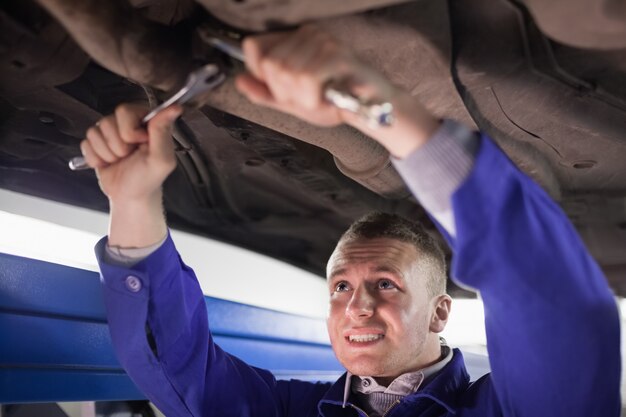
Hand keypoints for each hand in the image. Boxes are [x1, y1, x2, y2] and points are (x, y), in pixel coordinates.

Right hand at [80, 103, 181, 202]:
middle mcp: (128, 123)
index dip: (129, 131)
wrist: (130, 197)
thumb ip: (163, 132)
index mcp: (146, 122)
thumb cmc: (148, 179)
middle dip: (118, 144)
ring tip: (121, 160)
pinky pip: (86, 143)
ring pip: (95, 131)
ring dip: (108, 153)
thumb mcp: (161, 159)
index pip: (125, 111)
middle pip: (107, 121)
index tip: (140, 144)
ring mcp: (110, 132)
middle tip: (130, 155)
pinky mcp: (96, 143)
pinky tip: (108, 164)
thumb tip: (174, 107)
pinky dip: (96, 158)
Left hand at [235, 25, 395, 126]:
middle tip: (308, 97)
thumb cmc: (335, 102)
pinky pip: (308, 79)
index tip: (283, 88)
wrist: (371, 110)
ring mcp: (324, 42)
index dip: (261, 74)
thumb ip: (265, 93)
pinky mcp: (338, 55)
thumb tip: (239, 81)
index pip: (254, 47)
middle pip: (270, 65)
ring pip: (288, 74)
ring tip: (321, 97)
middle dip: (286, 92)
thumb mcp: (293, 102)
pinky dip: (314, 98)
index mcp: (294, 39)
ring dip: (303, 98)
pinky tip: (327, 98)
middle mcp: (308, 33)